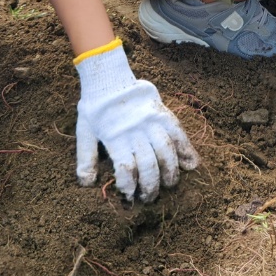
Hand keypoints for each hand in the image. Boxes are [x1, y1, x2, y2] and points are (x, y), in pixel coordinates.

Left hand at [75, 41, 198, 201]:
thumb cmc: (95, 107)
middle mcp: (135, 130)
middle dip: (151, 185)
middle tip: (149, 198)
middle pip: (148, 163)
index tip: (129, 195)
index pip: (126, 166)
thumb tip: (86, 183)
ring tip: (169, 184)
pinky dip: (187, 148)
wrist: (109, 77)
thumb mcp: (84, 131)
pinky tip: (191, 164)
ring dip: (170, 171)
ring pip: (166, 150)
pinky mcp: (162, 113)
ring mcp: (151, 121)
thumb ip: (85, 157)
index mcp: (114, 136)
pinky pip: (178, 132)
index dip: (129, 184)